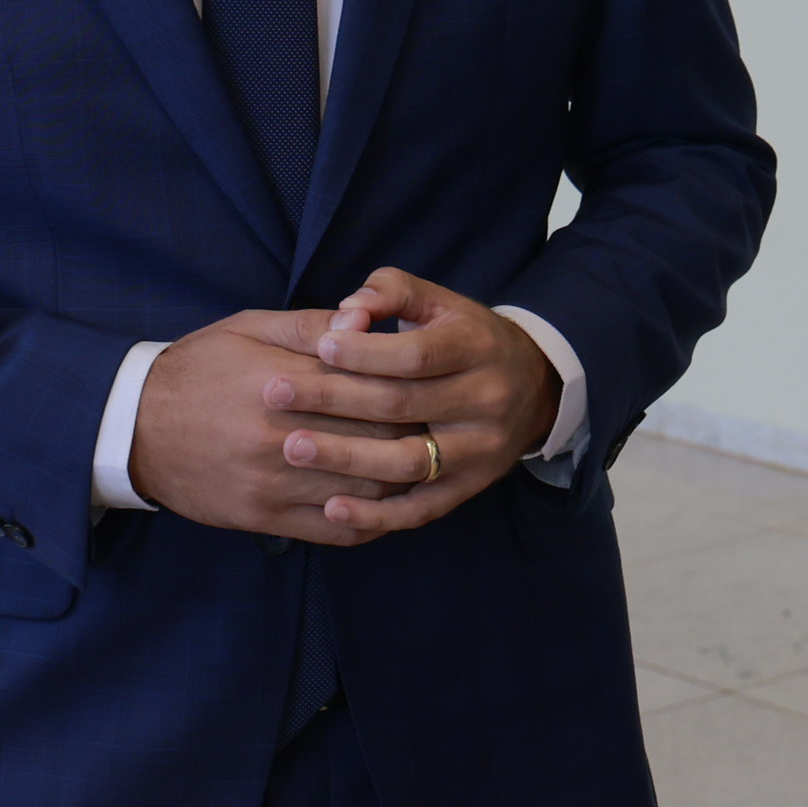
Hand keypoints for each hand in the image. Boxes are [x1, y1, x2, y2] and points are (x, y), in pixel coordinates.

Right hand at [126, 309, 420, 543]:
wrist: (131, 426)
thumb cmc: (198, 367)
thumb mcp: (250, 328)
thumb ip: (312, 325)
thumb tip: (365, 320)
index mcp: (281, 382)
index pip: (368, 387)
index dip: (409, 385)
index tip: (432, 379)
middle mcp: (279, 437)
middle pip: (375, 441)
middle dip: (413, 433)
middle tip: (440, 421)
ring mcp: (271, 483)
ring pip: (363, 491)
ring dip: (400, 478)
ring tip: (423, 461)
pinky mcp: (262, 517)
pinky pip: (333, 531)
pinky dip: (369, 520)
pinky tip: (385, 504)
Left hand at [261, 267, 562, 536]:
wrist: (532, 387)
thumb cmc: (462, 336)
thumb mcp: (437, 301)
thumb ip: (390, 293)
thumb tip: (347, 311)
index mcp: (477, 348)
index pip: (416, 354)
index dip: (365, 352)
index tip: (318, 347)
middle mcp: (485, 400)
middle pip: (403, 404)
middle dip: (334, 398)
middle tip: (275, 392)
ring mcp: (479, 450)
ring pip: (409, 461)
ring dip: (347, 458)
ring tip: (293, 448)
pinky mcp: (469, 487)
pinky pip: (421, 509)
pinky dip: (376, 513)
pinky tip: (331, 508)